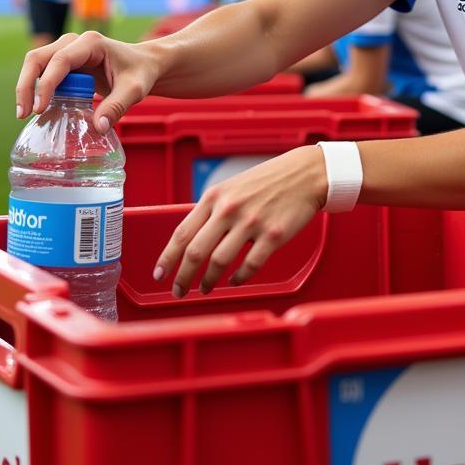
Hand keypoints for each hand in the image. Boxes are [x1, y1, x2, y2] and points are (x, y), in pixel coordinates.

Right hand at [15, 30, 160, 130]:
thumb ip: (117, 107)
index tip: (40, 110)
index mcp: (91, 43)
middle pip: (38, 58)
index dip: (46, 84)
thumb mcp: (134, 90)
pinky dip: (35, 88)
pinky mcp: (65, 61)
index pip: (60, 61)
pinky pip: (42, 72)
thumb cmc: (141, 73)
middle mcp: (75, 42)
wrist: (145, 64)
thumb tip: (97, 128)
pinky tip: (38, 109)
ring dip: (27, 87)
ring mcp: (67, 49)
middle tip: (23, 114)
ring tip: (24, 114)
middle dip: (26, 85)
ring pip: (35, 64)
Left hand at [154, 145, 327, 295]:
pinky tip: (234, 281)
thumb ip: (212, 211)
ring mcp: (252, 223)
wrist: (305, 174)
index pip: (182, 233)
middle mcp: (229, 209)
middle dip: (183, 277)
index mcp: (215, 197)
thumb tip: (192, 241)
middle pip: (196, 252)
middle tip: (179, 291)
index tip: (160, 274)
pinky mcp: (273, 235)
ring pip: (219, 262)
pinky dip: (238, 278)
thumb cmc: (268, 181)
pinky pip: (250, 266)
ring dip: (208, 282)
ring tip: (206, 288)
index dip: (167, 258)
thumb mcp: (232, 187)